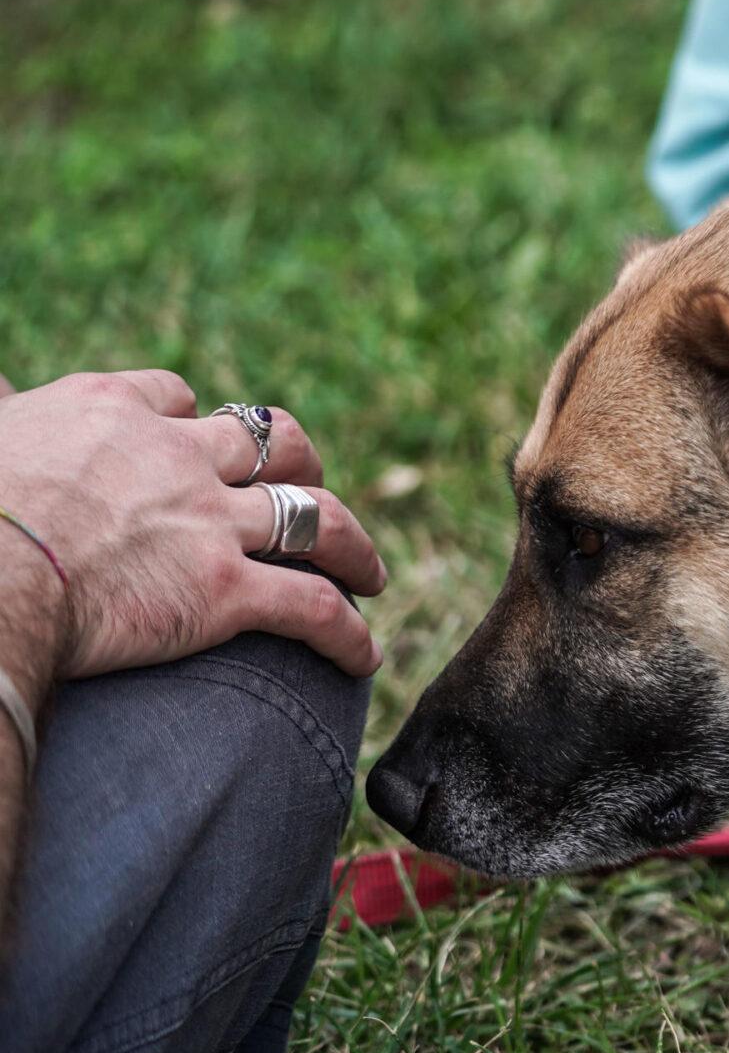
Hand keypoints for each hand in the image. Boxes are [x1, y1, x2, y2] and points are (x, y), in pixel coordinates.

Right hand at [0, 371, 386, 678]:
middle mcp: (175, 456)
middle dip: (301, 463)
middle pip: (271, 443)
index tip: (194, 436)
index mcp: (108, 410)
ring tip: (368, 571)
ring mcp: (208, 522)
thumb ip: (8, 417)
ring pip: (316, 518)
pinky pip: (313, 608)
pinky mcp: (226, 592)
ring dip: (352, 545)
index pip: (173, 398)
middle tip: (309, 489)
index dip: (191, 420)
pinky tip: (365, 654)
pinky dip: (346, 633)